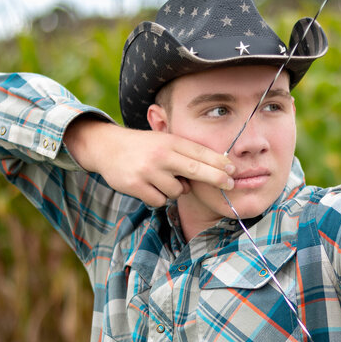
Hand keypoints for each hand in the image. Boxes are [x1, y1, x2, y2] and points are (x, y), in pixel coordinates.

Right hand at [64, 116, 234, 206]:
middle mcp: (160, 155)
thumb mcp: (164, 141)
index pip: (199, 152)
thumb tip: (218, 167)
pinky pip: (160, 200)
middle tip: (230, 185)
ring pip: (177, 191)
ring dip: (175, 190)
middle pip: (195, 170)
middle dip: (215, 178)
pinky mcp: (136, 186)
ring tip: (162, 179)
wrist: (107, 147)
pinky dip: (158, 197)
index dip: (218, 162)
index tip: (233, 170)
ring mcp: (147, 171)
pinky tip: (149, 186)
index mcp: (169, 141)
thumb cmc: (144, 147)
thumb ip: (185, 152)